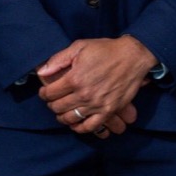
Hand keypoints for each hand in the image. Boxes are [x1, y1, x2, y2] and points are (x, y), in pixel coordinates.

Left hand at [37, 36, 155, 135]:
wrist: (132, 56)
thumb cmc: (106, 50)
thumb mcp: (79, 47)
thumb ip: (58, 59)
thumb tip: (42, 72)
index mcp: (74, 78)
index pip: (50, 94)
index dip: (44, 93)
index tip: (45, 92)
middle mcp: (84, 94)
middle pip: (58, 107)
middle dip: (52, 105)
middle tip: (53, 101)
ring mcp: (97, 104)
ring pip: (71, 118)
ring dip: (62, 117)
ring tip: (62, 112)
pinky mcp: (109, 111)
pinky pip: (90, 127)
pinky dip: (80, 128)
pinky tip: (76, 123)